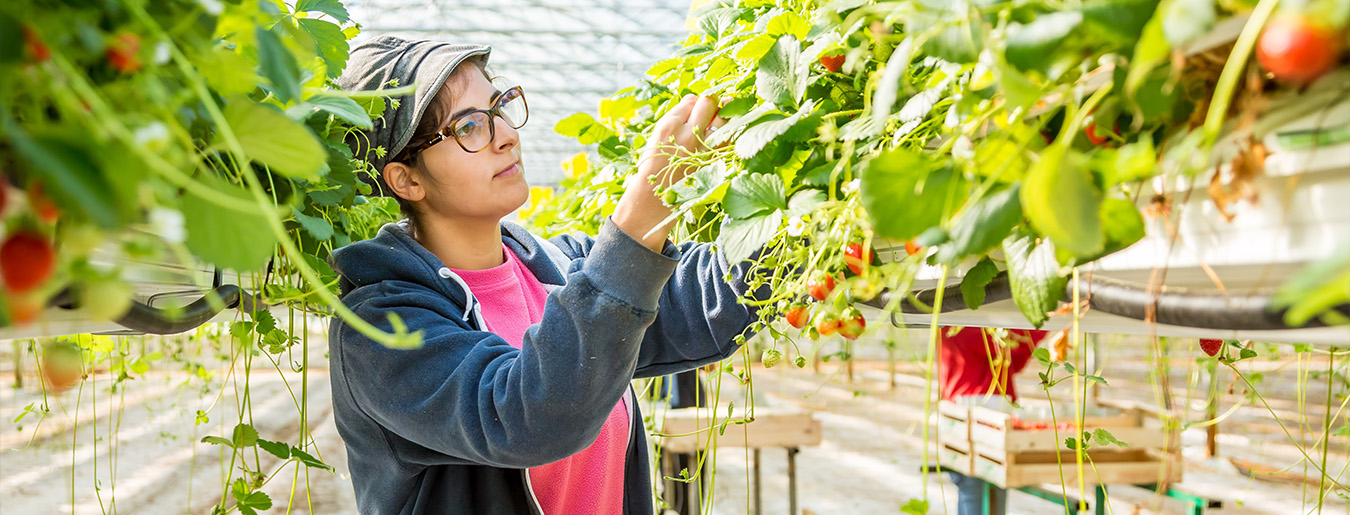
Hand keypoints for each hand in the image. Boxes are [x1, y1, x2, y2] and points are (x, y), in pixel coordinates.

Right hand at [612, 94, 725, 250]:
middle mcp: (687, 133)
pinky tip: (732, 128)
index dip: (696, 102)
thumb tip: (693, 107)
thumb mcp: (655, 139)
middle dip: (714, 100)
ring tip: (729, 107)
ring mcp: (703, 148)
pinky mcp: (713, 161)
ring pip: (723, 118)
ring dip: (727, 111)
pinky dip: (731, 131)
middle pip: (709, 102)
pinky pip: (729, 139)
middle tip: (717, 102)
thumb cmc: (652, 169)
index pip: (690, 100)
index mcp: (668, 125)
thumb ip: (673, 123)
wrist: (652, 199)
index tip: (698, 106)